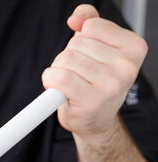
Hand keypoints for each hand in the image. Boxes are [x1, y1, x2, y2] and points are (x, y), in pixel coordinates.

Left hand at [42, 4, 147, 141]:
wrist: (96, 121)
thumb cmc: (97, 85)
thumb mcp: (98, 49)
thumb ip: (89, 24)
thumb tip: (76, 17)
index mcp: (134, 47)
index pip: (91, 27)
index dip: (79, 40)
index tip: (86, 57)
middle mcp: (127, 66)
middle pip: (76, 44)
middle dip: (67, 57)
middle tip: (77, 74)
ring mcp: (111, 84)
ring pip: (66, 59)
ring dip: (58, 70)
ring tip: (69, 83)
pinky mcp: (91, 100)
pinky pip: (60, 77)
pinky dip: (50, 80)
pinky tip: (57, 89)